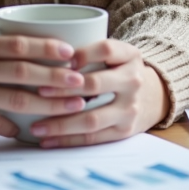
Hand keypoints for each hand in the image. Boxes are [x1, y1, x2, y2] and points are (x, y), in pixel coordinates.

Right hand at [0, 29, 88, 136]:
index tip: (71, 52)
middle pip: (21, 70)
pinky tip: (31, 130)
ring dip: (46, 104)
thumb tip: (35, 50)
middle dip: (55, 77)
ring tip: (70, 107)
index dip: (47, 46)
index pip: (16, 42)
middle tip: (80, 82)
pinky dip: (15, 127)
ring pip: (13, 99)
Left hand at [31, 39, 170, 147]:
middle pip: (95, 84)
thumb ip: (90, 51)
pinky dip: (68, 140)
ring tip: (36, 126)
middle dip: (63, 88)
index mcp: (130, 56)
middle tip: (39, 91)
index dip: (82, 53)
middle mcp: (133, 81)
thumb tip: (45, 55)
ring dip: (60, 123)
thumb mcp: (116, 54)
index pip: (106, 49)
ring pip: (91, 118)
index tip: (59, 59)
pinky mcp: (124, 131)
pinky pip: (93, 137)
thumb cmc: (119, 71)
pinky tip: (48, 140)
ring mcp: (130, 108)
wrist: (152, 97)